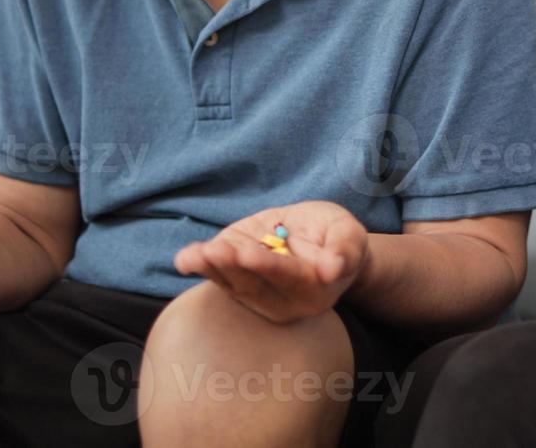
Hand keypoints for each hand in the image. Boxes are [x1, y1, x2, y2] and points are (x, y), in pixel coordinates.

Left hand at [174, 201, 368, 324]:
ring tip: (197, 254)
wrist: (318, 242)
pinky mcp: (238, 283)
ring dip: (213, 269)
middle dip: (234, 266)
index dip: (268, 266)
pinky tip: (185, 259)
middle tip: (218, 249)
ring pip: (233, 284)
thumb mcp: (349, 234)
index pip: (289, 278)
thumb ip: (345, 249)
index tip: (249, 254)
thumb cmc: (336, 237)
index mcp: (315, 291)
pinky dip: (200, 268)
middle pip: (255, 285)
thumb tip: (333, 268)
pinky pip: (219, 279)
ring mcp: (258, 296)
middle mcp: (284, 302)